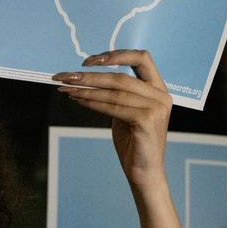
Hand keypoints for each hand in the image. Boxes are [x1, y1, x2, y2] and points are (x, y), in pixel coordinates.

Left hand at [52, 49, 172, 192]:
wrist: (143, 172)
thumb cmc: (133, 141)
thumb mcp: (125, 110)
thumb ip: (117, 92)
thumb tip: (86, 77)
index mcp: (158, 88)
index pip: (141, 58)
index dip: (115, 55)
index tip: (88, 60)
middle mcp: (161, 95)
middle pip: (121, 76)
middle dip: (90, 76)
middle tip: (65, 77)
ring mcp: (157, 108)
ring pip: (115, 92)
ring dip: (86, 90)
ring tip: (66, 89)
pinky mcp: (148, 121)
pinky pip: (114, 107)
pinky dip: (94, 103)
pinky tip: (79, 101)